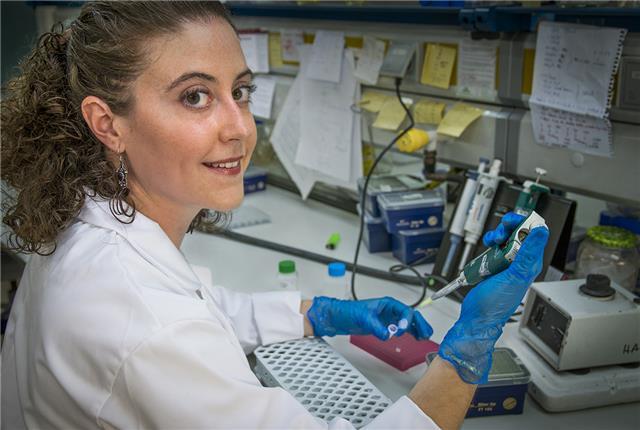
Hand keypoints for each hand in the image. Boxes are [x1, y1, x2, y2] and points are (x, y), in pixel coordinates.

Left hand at [307, 296, 432, 340]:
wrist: (339, 318)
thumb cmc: (349, 311)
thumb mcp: (362, 317)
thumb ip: (375, 326)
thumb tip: (386, 334)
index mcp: (387, 304)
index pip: (403, 310)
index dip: (406, 320)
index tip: (402, 330)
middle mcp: (390, 310)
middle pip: (410, 315)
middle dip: (419, 323)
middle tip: (424, 333)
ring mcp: (389, 318)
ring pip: (408, 322)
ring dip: (417, 328)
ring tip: (424, 336)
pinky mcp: (386, 326)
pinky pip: (402, 328)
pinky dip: (410, 332)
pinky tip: (415, 337)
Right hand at [439, 212, 548, 383]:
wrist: (476, 316)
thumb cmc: (496, 303)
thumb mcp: (515, 275)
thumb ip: (528, 252)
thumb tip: (541, 232)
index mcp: (530, 264)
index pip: (535, 235)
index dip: (526, 224)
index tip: (514, 221)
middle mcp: (520, 262)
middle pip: (519, 234)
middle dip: (509, 228)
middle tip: (501, 231)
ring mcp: (506, 264)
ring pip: (505, 239)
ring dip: (497, 235)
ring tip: (491, 242)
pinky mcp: (494, 265)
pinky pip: (493, 248)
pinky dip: (488, 245)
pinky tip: (485, 249)